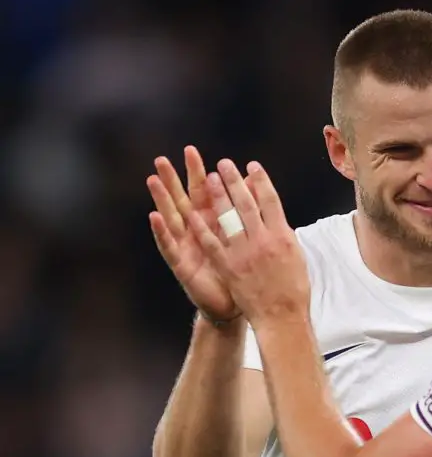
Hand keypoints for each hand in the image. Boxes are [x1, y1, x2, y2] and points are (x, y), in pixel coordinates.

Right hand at [147, 146, 240, 322]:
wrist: (235, 306)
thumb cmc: (243, 272)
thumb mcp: (247, 239)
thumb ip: (248, 213)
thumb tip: (255, 184)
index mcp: (214, 223)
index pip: (204, 192)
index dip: (197, 173)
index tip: (191, 151)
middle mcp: (197, 232)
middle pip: (183, 200)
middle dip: (173, 180)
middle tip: (162, 159)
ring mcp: (187, 247)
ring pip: (172, 219)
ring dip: (162, 200)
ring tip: (152, 180)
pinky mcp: (182, 265)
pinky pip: (170, 247)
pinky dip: (162, 232)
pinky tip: (154, 217)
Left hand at [186, 160, 310, 325]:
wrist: (282, 317)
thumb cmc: (293, 290)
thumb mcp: (296, 257)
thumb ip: (284, 236)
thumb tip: (277, 219)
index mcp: (282, 236)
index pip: (271, 201)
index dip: (260, 181)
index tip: (252, 167)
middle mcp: (263, 240)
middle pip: (247, 203)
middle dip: (235, 181)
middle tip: (224, 164)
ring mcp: (244, 252)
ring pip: (228, 218)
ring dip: (217, 196)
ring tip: (209, 178)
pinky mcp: (228, 266)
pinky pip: (212, 242)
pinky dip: (201, 226)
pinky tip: (192, 212)